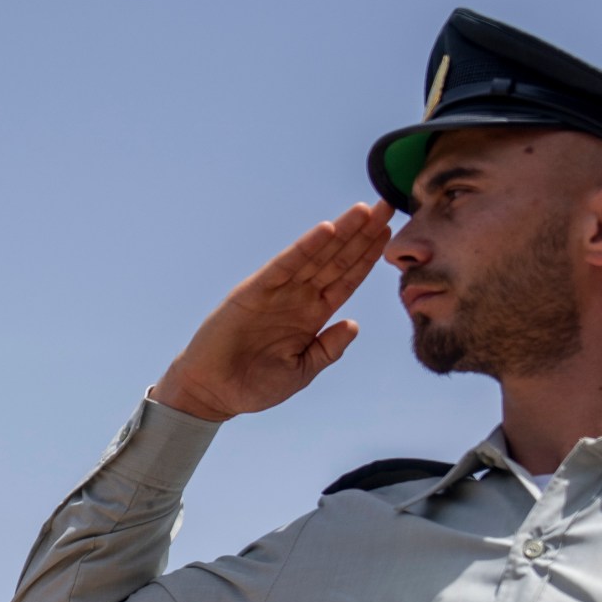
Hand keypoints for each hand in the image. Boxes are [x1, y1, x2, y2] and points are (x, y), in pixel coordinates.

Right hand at [149, 201, 392, 422]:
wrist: (212, 393)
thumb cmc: (254, 386)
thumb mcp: (302, 371)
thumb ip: (328, 349)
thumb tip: (354, 324)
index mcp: (313, 316)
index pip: (346, 279)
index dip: (368, 257)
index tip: (389, 234)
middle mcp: (298, 298)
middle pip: (337, 259)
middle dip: (362, 234)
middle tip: (387, 207)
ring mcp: (277, 292)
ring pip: (316, 256)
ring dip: (340, 233)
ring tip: (364, 211)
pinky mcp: (253, 291)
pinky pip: (284, 266)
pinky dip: (305, 247)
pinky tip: (326, 230)